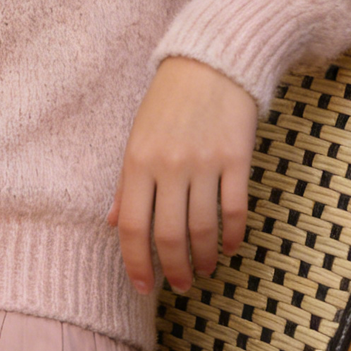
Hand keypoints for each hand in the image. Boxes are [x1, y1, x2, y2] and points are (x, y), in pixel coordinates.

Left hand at [107, 56, 257, 294]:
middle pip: (168, 234)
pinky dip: (233, 235)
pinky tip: (229, 248)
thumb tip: (114, 224)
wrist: (211, 63)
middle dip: (173, 268)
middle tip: (178, 285)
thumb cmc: (167, 103)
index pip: (133, 226)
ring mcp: (204, 163)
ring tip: (203, 269)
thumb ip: (126, 184)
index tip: (142, 287)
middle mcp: (169, 166)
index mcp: (137, 161)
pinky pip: (235, 209)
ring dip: (203, 257)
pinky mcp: (236, 159)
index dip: (136, 263)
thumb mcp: (136, 138)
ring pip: (204, 228)